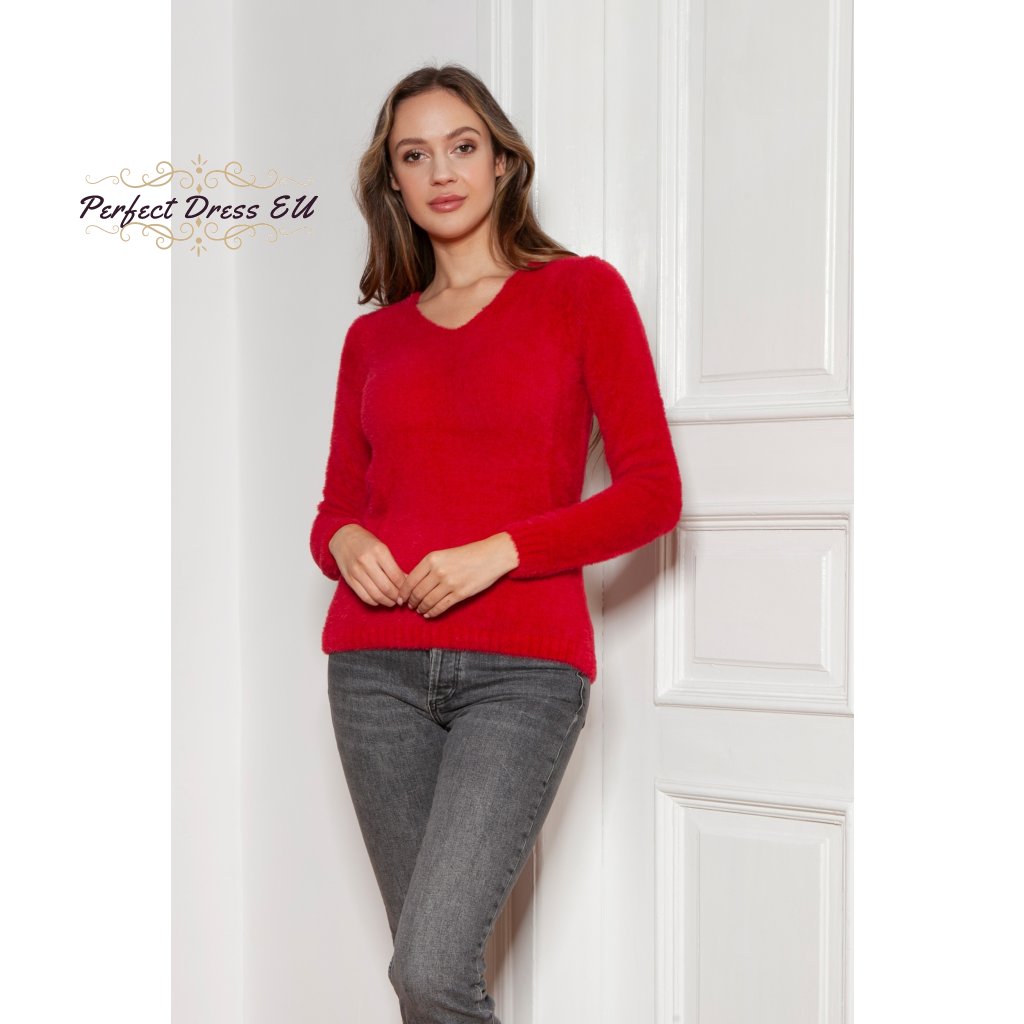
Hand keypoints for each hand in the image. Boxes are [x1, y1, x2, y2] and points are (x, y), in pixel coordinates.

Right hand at [329, 524, 406, 606]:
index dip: (404, 587)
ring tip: (393, 601)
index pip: (396, 576)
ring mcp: (356, 572)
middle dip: (397, 597)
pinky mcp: (349, 580)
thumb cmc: (366, 542)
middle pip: (386, 588)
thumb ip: (394, 565)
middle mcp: (366, 562)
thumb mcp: (383, 547)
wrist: (343, 538)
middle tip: (401, 599)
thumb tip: (406, 582)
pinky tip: (380, 600)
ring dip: (387, 602)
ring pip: (376, 595)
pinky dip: (375, 602)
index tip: (408, 591)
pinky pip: (364, 597)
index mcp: (379, 551)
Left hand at [399, 533, 519, 617]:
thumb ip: (429, 566)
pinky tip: (428, 614)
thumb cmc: (468, 554)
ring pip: (427, 601)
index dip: (403, 592)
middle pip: (417, 592)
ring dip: (421, 608)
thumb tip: (414, 583)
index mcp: (432, 559)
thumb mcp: (444, 554)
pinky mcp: (459, 594)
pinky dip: (432, 612)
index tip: (401, 598)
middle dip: (411, 602)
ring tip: (419, 610)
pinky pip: (441, 607)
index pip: (410, 580)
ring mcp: (449, 584)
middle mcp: (438, 571)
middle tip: (410, 606)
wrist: (491, 556)